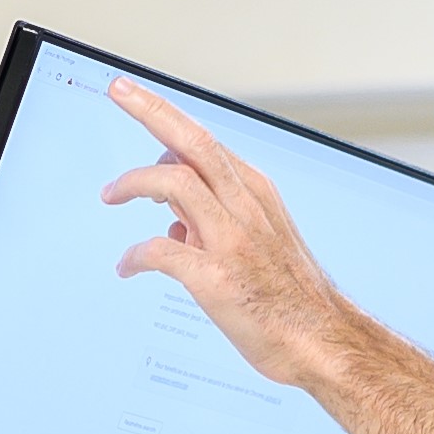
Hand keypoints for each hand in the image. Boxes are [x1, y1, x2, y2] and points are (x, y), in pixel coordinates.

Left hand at [100, 82, 375, 389]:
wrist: (322, 341)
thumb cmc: (291, 297)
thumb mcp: (257, 242)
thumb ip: (213, 222)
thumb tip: (172, 219)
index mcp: (255, 194)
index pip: (203, 140)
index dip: (165, 113)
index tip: (132, 92)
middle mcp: (245, 207)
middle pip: (193, 142)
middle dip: (151, 110)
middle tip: (117, 91)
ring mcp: (232, 241)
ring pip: (175, 183)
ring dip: (134, 182)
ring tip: (111, 194)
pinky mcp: (217, 278)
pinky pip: (161, 251)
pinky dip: (135, 255)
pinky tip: (127, 267)